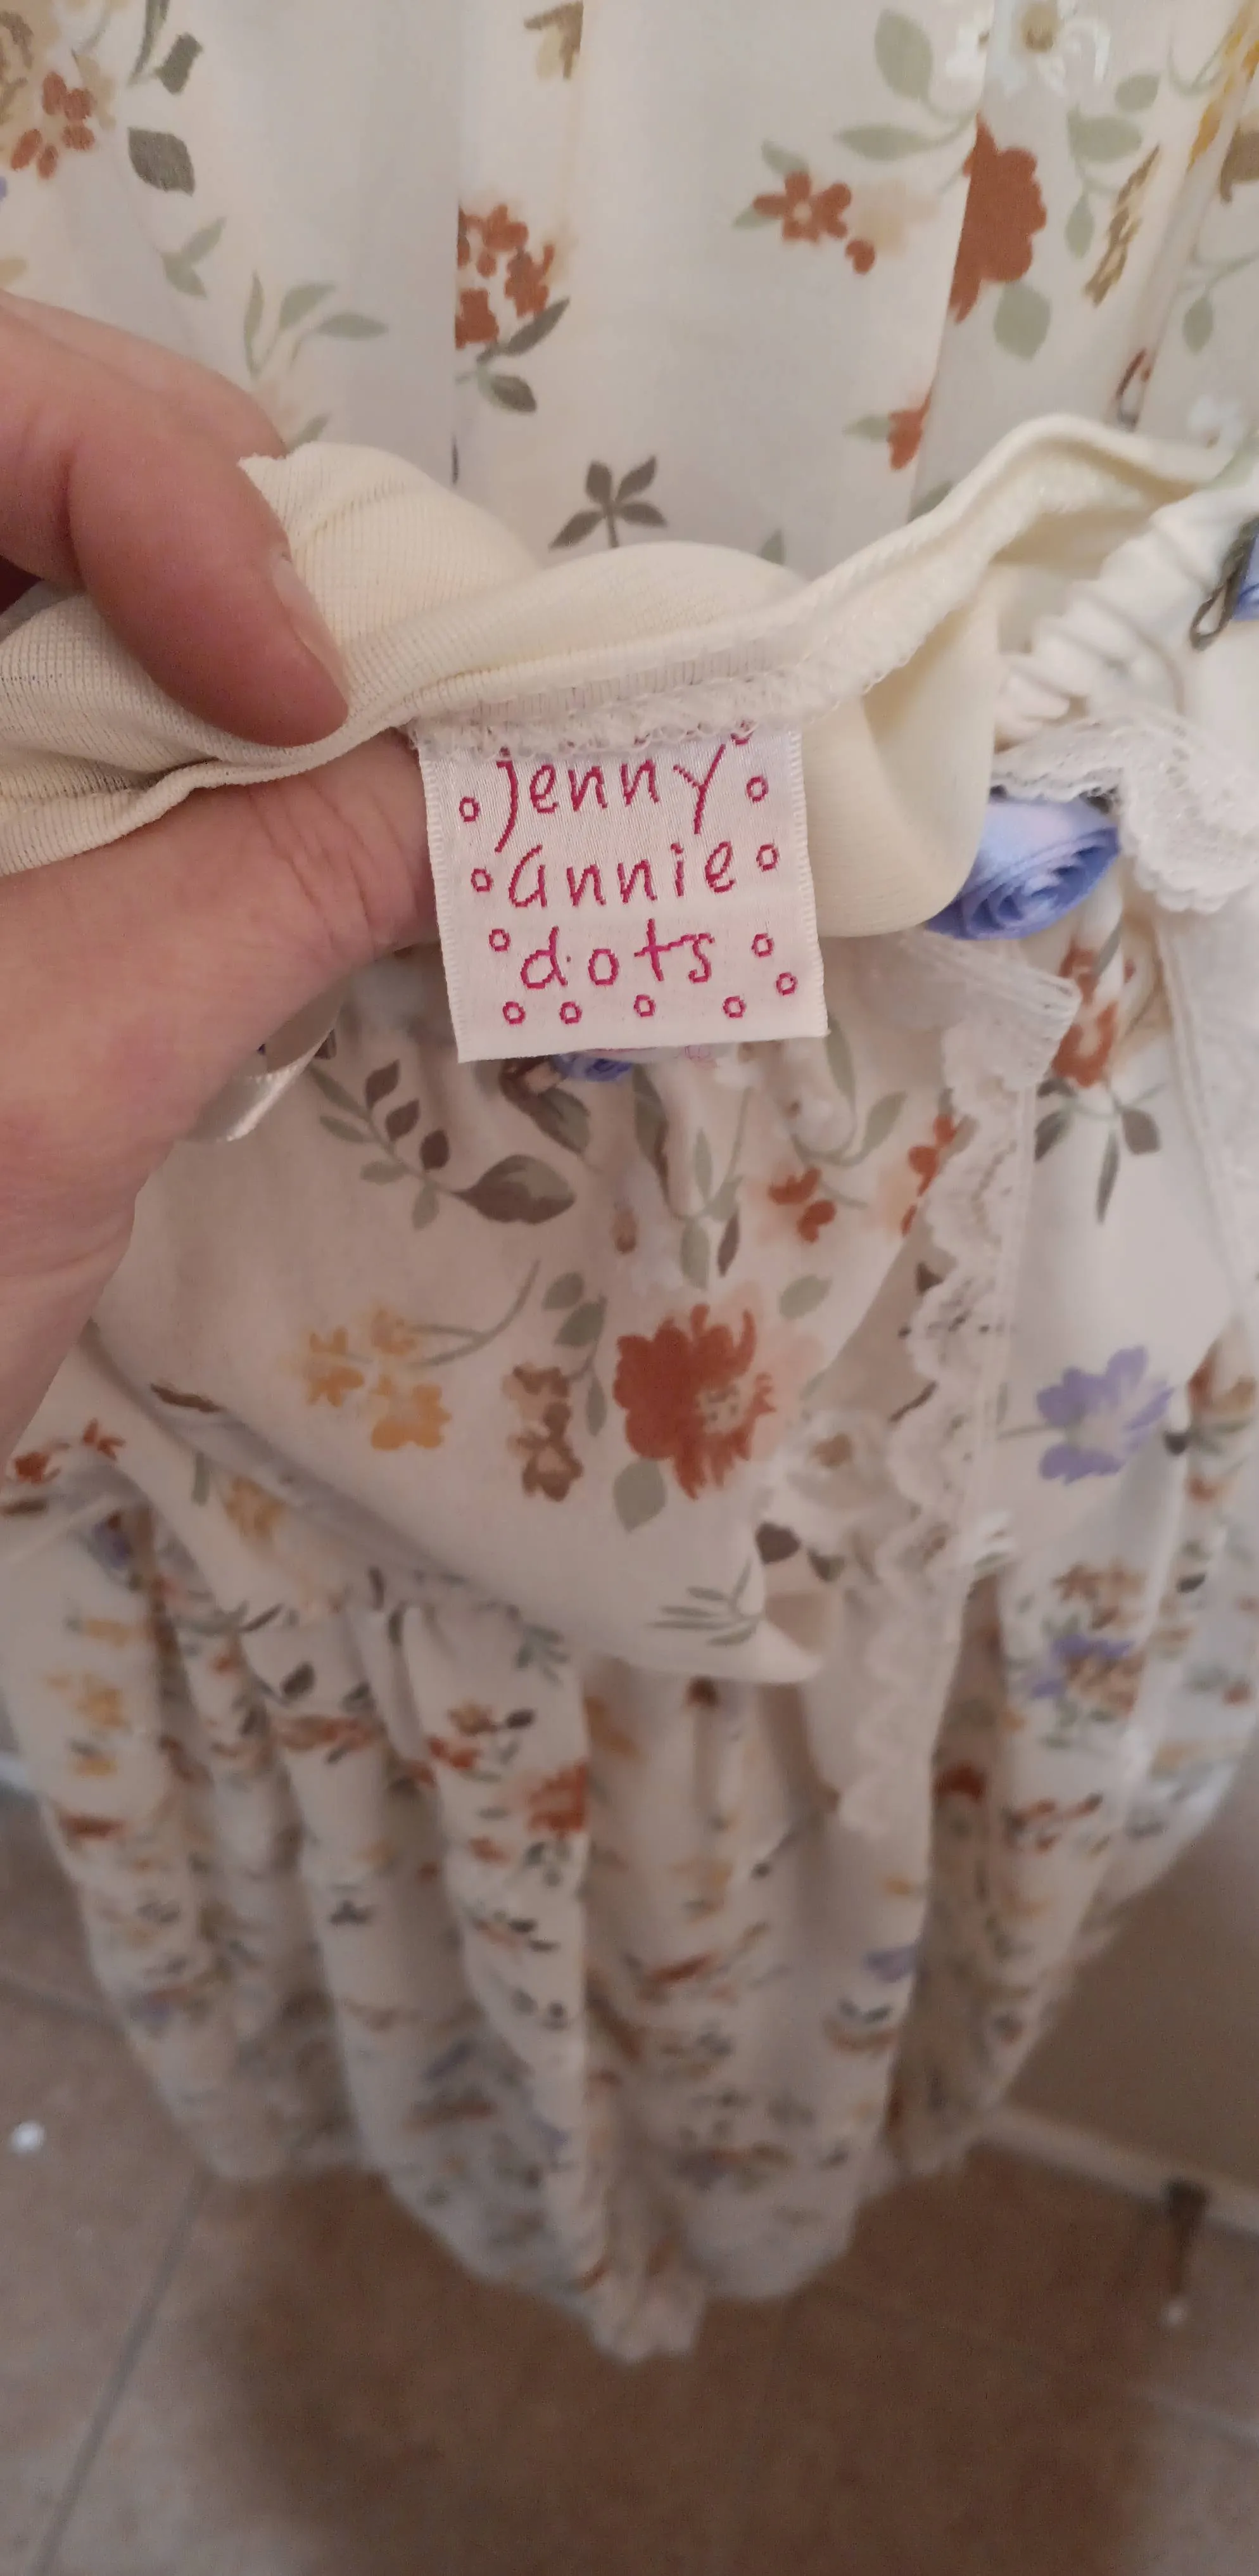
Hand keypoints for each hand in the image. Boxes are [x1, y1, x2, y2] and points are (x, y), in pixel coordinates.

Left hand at [0, 297, 432, 1457]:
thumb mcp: (52, 1077)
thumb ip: (270, 888)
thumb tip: (489, 771)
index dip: (149, 471)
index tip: (304, 687)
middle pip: (37, 457)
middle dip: (241, 531)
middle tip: (405, 679)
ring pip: (74, 587)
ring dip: (250, 646)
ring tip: (397, 745)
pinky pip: (82, 723)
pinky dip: (211, 756)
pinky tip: (310, 830)